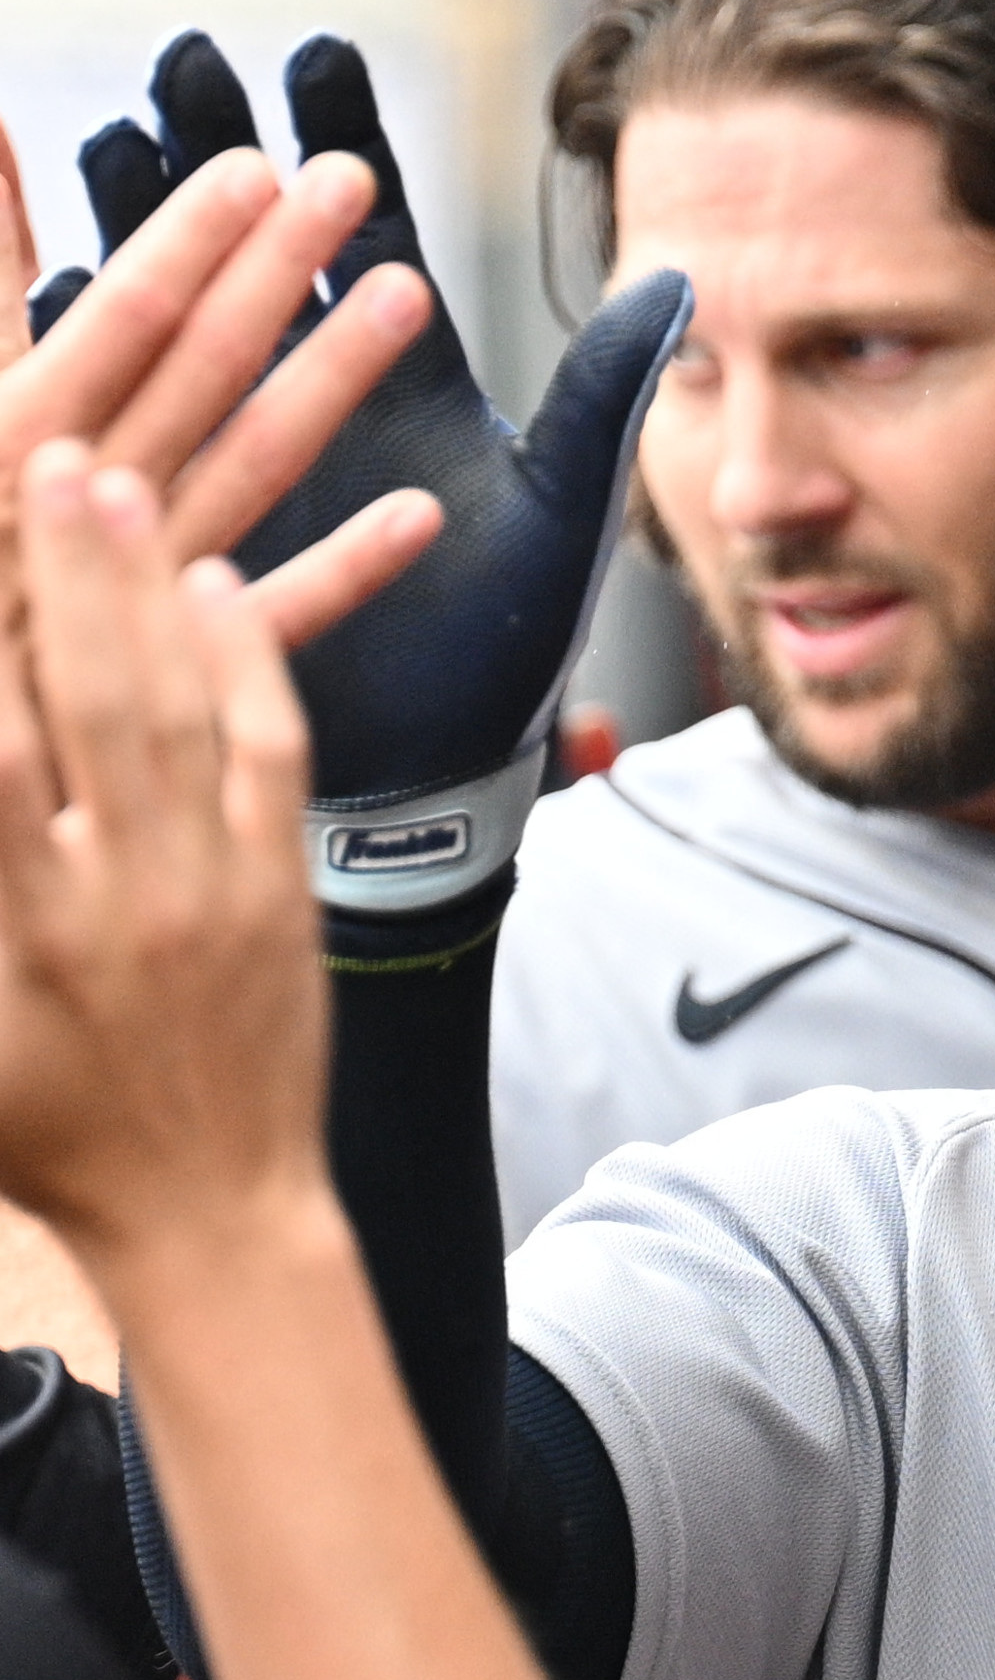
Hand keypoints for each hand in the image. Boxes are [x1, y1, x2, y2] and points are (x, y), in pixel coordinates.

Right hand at [0, 446, 358, 1265]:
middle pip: (83, 706)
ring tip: (117, 487)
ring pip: (179, 712)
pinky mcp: (284, 888)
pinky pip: (270, 754)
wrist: (210, 1215)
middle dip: (67, 576)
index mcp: (18, 939)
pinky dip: (248, 662)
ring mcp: (211, 891)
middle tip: (53, 463)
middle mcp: (116, 903)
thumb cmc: (54, 1134)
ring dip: (149, 591)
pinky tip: (219, 584)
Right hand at [62, 30, 685, 912]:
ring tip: (101, 141)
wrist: (439, 779)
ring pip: (169, 339)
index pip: (359, 241)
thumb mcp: (561, 508)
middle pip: (246, 260)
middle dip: (209, 159)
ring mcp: (228, 474)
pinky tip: (65, 323)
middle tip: (184, 61)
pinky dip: (108, 396)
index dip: (338, 147)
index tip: (317, 54)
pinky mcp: (189, 558)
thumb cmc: (499, 644)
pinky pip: (149, 476)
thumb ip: (603, 395)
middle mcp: (296, 410)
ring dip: (138, 245)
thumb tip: (680, 279)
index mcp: (388, 388)